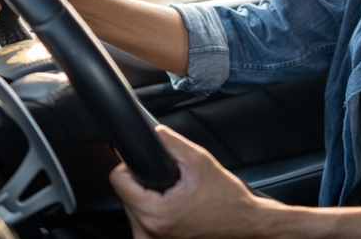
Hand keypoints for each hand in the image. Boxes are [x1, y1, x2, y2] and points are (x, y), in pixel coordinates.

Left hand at [109, 126, 272, 238]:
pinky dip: (153, 212)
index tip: (149, 166)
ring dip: (148, 199)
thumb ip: (172, 143)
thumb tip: (153, 132)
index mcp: (156, 213)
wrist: (243, 223)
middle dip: (144, 184)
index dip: (131, 166)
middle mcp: (149, 232)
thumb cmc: (227, 199)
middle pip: (125, 194)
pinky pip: (141, 222)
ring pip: (132, 208)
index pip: (117, 180)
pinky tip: (173, 208)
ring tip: (175, 196)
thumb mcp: (200, 160)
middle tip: (172, 184)